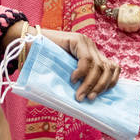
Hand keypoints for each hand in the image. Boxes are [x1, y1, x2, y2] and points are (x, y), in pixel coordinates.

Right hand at [5, 22, 119, 100]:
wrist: (28, 43)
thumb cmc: (44, 61)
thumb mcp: (67, 72)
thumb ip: (79, 79)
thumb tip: (88, 99)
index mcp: (92, 54)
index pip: (112, 67)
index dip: (111, 82)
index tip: (101, 95)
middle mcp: (91, 47)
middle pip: (107, 68)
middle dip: (100, 86)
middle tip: (88, 98)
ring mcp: (85, 42)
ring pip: (98, 66)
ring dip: (90, 84)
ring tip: (79, 94)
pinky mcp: (76, 40)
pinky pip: (86, 60)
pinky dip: (81, 72)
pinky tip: (72, 79)